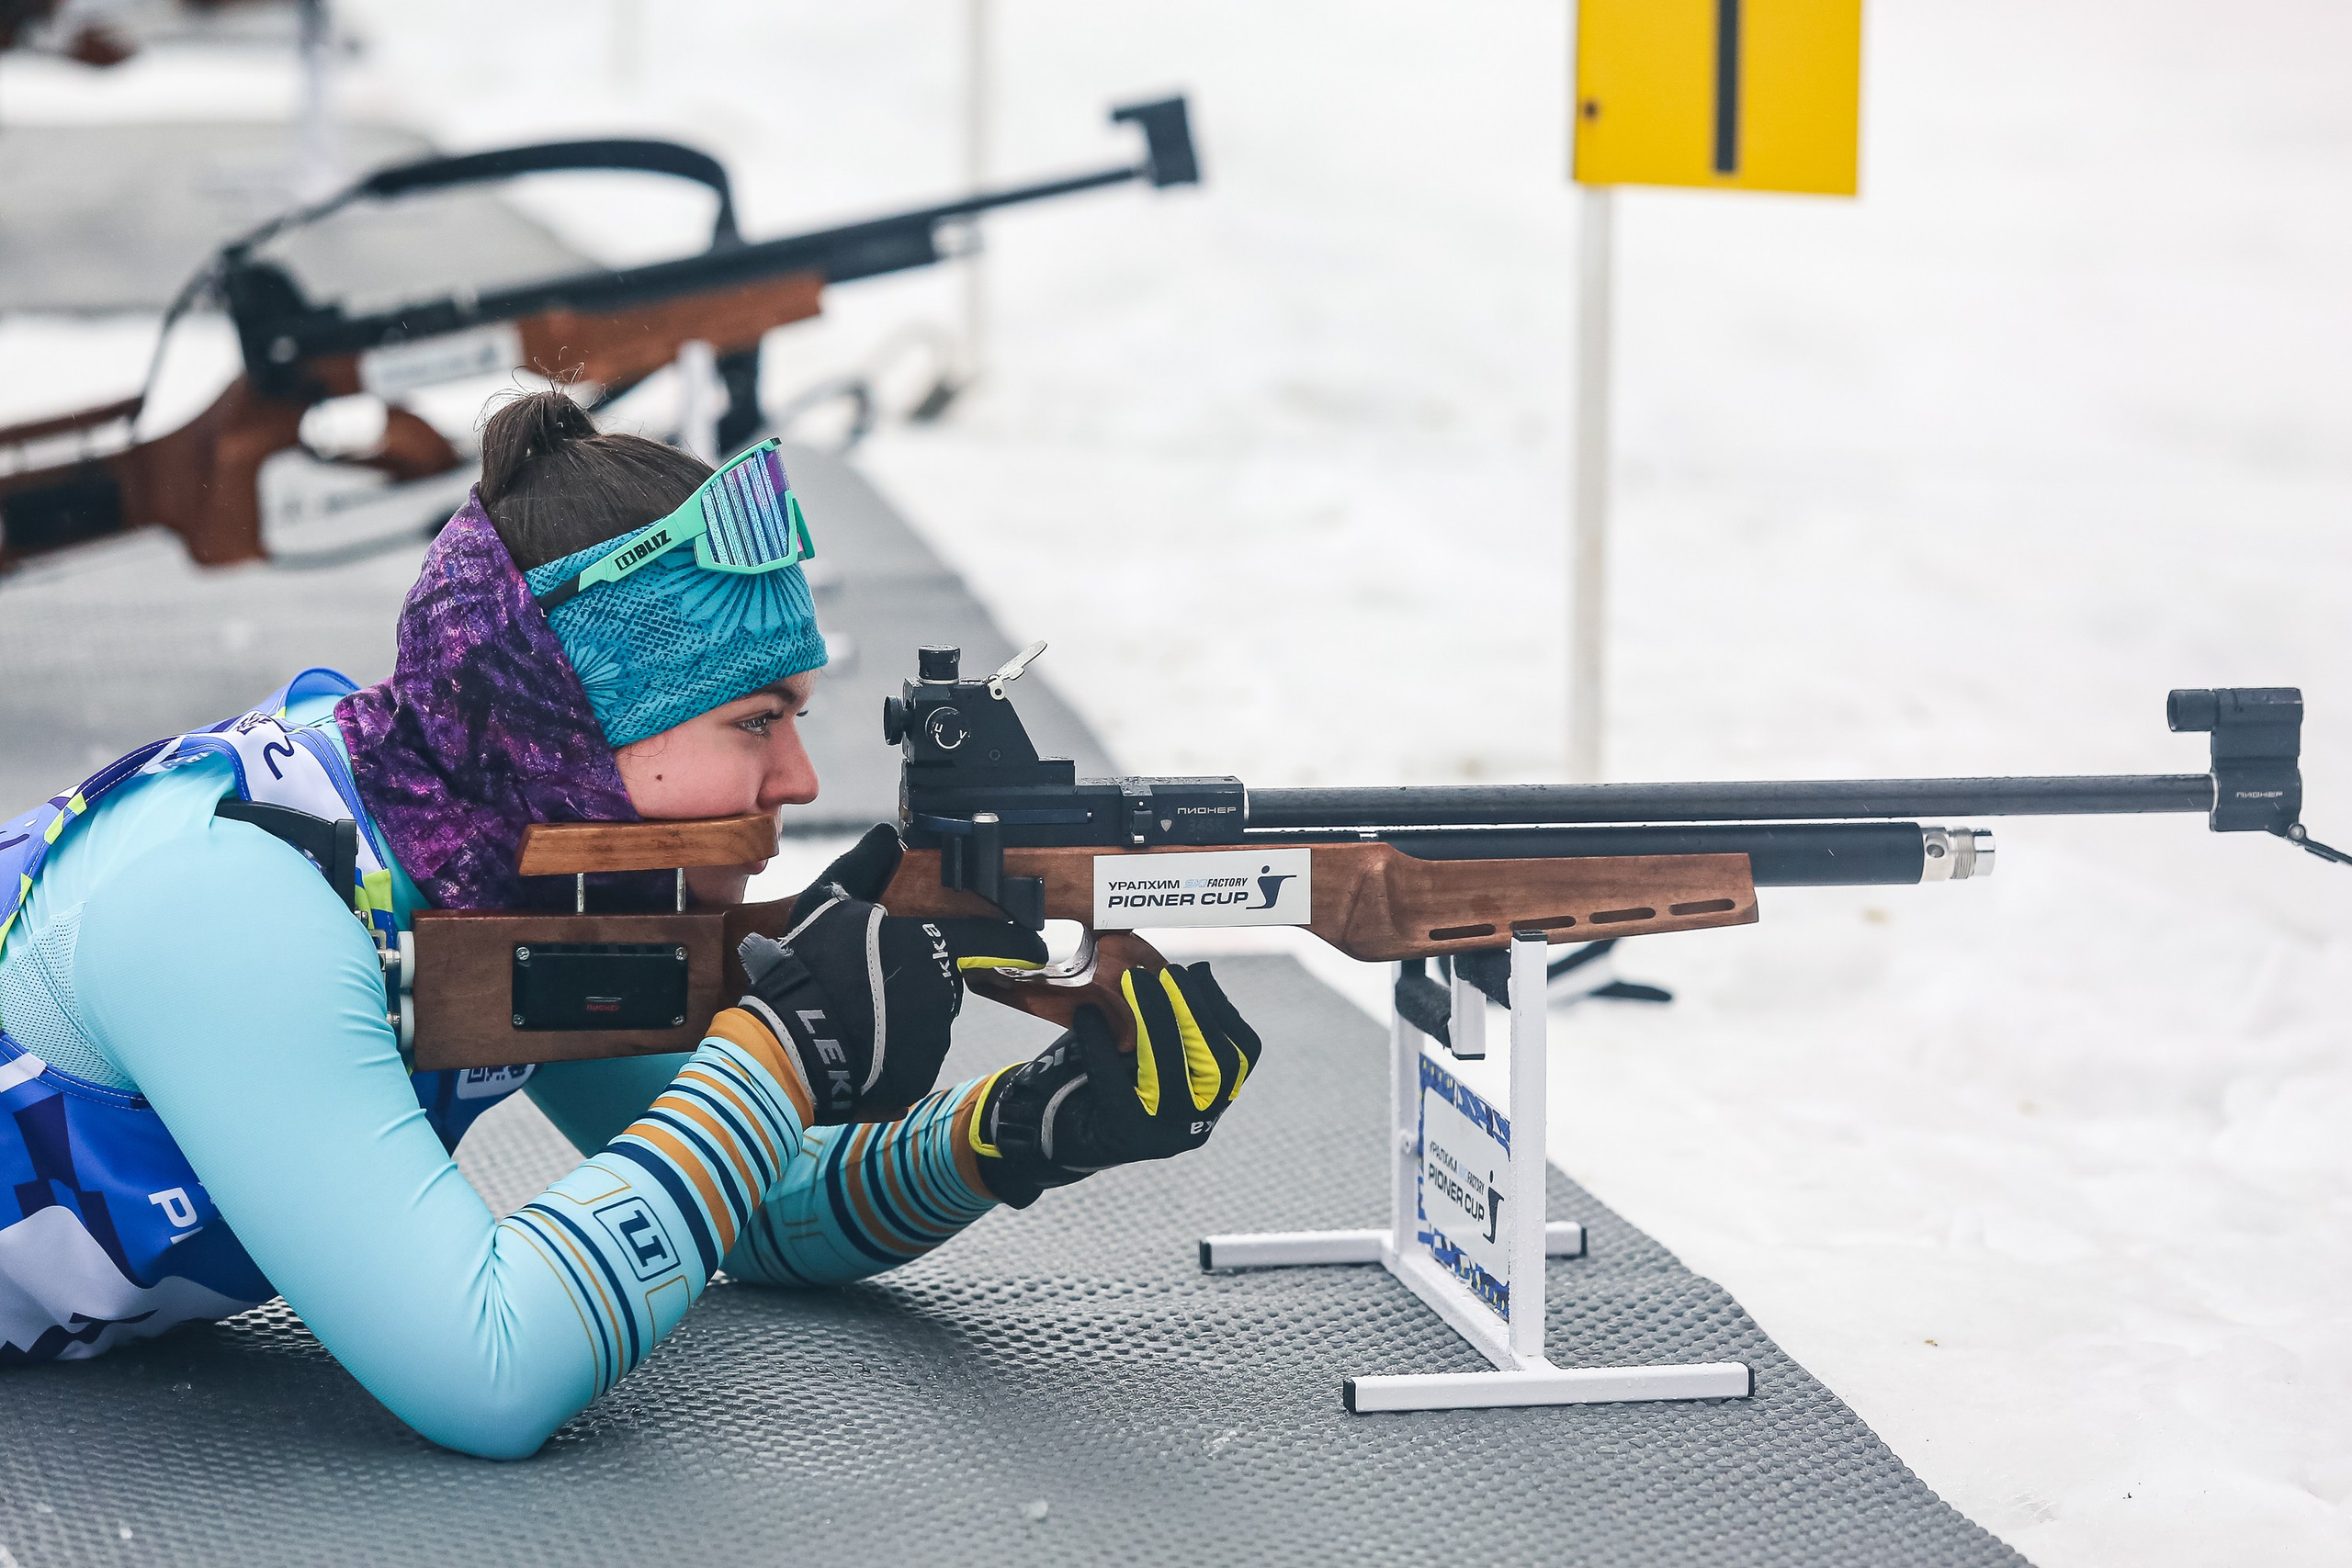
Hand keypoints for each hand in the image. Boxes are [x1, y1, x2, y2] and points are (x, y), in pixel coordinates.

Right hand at [734, 825, 1044, 1123]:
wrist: (791, 1037)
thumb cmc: (810, 963)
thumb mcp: (830, 900)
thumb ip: (865, 865)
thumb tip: (890, 835)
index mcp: (929, 947)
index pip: (988, 942)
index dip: (1015, 943)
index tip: (1035, 947)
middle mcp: (942, 992)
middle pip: (943, 982)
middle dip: (917, 980)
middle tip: (873, 983)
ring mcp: (933, 1037)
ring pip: (929, 1022)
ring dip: (905, 1017)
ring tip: (860, 1015)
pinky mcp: (918, 1075)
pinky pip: (914, 1058)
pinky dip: (894, 1052)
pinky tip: (862, 1044)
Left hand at [970, 962, 1262, 1206]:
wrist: (1050, 1132)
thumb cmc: (1098, 1083)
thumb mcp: (1142, 1050)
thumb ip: (1170, 1022)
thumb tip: (1194, 973)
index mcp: (1208, 1102)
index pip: (1240, 1056)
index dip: (1223, 1010)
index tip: (1198, 972)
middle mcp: (1194, 1124)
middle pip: (1218, 1065)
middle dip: (1196, 1012)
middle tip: (1168, 973)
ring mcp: (1162, 1135)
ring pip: (1172, 1073)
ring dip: (1156, 1019)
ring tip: (1134, 982)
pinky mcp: (1123, 1136)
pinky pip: (1115, 1084)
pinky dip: (1100, 1044)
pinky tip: (1086, 1015)